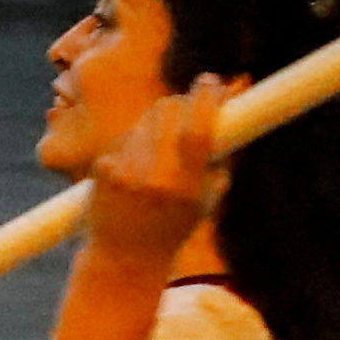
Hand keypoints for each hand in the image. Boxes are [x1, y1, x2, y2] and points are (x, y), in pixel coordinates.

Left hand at [83, 72, 230, 269]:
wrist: (124, 259)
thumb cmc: (173, 227)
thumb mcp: (206, 201)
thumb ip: (221, 158)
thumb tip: (235, 110)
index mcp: (187, 188)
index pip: (197, 131)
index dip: (206, 99)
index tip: (211, 81)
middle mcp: (155, 179)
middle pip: (168, 111)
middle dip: (181, 102)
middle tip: (189, 105)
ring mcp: (126, 173)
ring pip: (146, 119)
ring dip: (158, 121)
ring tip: (161, 146)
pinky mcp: (104, 169)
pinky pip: (126, 136)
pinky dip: (136, 141)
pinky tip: (136, 165)